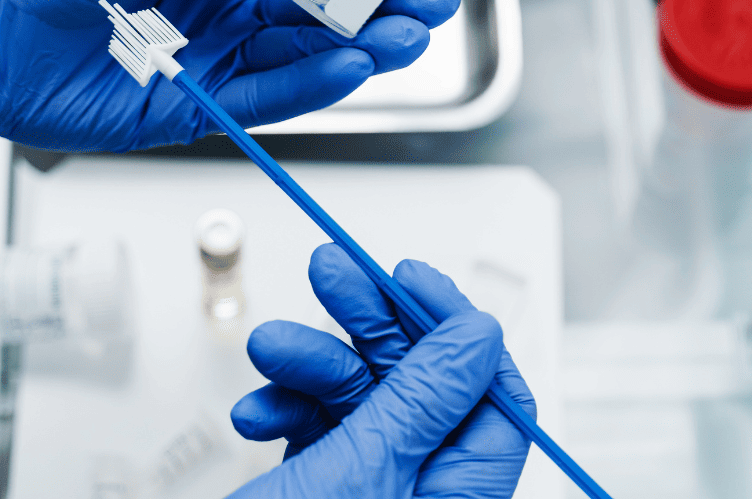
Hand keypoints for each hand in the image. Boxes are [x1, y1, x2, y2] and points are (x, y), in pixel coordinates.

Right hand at [228, 244, 533, 497]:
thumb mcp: (365, 472)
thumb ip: (424, 400)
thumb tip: (477, 335)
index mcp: (460, 498)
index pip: (492, 396)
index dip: (456, 331)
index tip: (412, 281)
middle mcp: (422, 494)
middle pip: (420, 385)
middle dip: (372, 326)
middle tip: (334, 274)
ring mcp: (372, 492)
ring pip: (360, 399)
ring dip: (312, 365)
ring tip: (271, 349)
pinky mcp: (325, 490)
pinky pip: (318, 429)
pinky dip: (286, 409)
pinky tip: (259, 410)